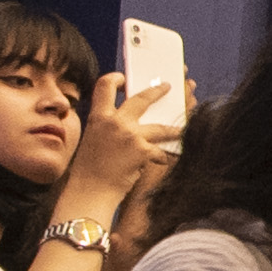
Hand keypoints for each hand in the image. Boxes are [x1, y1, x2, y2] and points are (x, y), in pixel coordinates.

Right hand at [56, 77, 167, 211]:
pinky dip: (164, 157)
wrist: (90, 192)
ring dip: (173, 129)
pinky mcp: (142, 150)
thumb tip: (131, 122)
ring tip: (182, 128)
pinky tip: (165, 161)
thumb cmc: (90, 171)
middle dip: (157, 91)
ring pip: (160, 127)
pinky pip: (161, 151)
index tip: (124, 78)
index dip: (115, 79)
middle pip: (141, 99)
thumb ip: (109, 128)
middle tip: (168, 87)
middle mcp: (114, 121)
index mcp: (98, 117)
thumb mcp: (94, 140)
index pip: (104, 86)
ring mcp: (129, 134)